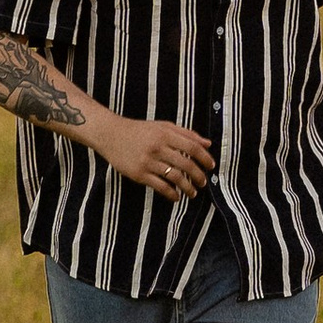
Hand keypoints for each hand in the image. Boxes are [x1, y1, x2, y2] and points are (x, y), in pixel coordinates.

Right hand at [98, 114, 216, 203]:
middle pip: (186, 164)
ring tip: (193, 193)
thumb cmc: (139, 130)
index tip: (211, 166)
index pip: (192, 147)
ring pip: (175, 177)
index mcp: (165, 134)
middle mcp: (158, 147)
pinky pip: (160, 186)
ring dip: (187, 187)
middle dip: (198, 176)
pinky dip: (171, 193)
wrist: (111, 135)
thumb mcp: (163, 126)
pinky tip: (176, 196)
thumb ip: (186, 133)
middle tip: (203, 182)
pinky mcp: (139, 174)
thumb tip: (208, 143)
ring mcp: (148, 162)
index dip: (205, 158)